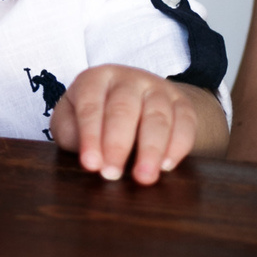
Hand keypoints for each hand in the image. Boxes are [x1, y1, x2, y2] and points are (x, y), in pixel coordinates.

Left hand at [49, 65, 223, 184]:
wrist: (138, 103)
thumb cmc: (95, 118)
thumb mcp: (71, 121)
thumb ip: (71, 134)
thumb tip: (89, 157)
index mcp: (95, 79)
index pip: (91, 106)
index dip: (90, 136)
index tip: (91, 165)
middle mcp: (128, 79)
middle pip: (124, 109)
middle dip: (118, 144)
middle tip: (113, 175)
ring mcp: (158, 88)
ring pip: (157, 116)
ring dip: (151, 149)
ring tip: (144, 177)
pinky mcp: (182, 102)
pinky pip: (185, 122)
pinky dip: (178, 145)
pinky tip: (167, 166)